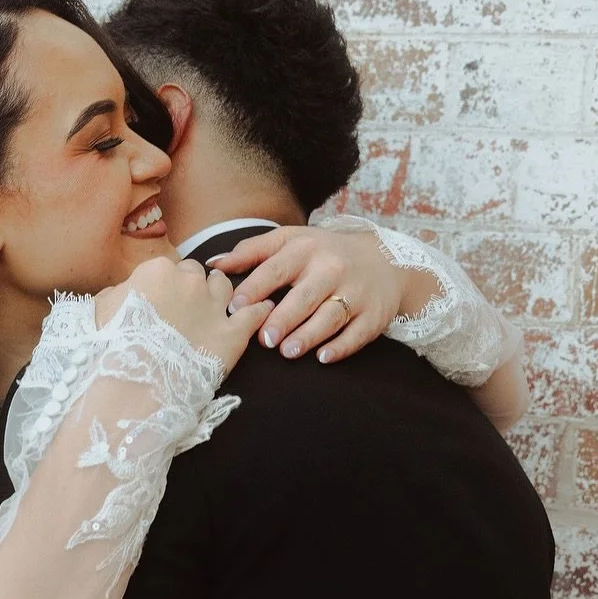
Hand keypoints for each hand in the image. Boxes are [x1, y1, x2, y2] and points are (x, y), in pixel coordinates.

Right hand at [95, 255, 272, 373]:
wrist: (131, 388)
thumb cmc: (108, 351)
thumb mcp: (99, 313)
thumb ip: (115, 295)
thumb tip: (122, 292)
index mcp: (156, 271)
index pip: (168, 268)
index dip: (166, 286)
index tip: (162, 301)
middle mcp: (189, 282)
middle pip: (196, 274)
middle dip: (192, 288)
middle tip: (185, 310)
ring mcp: (213, 307)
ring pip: (225, 286)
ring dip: (221, 294)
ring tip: (217, 308)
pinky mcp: (232, 335)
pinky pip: (254, 314)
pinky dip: (259, 311)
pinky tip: (263, 310)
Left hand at [204, 224, 407, 362]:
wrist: (384, 260)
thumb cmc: (324, 253)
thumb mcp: (291, 241)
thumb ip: (252, 251)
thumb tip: (213, 264)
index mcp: (306, 249)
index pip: (277, 268)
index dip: (256, 287)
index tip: (235, 307)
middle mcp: (332, 268)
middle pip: (305, 295)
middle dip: (284, 318)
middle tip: (264, 339)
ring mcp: (355, 291)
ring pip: (331, 315)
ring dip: (309, 335)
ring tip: (288, 351)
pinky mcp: (373, 314)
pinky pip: (357, 333)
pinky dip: (341, 346)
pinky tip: (323, 357)